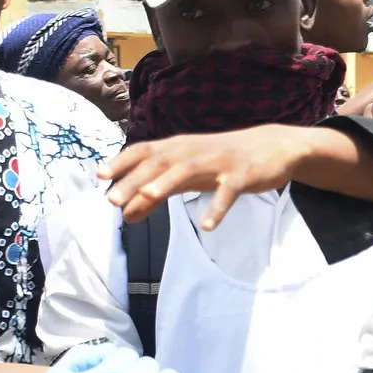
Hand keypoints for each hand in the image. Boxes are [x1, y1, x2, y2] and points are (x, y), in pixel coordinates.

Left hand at [101, 124, 315, 228]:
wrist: (273, 146)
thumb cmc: (222, 161)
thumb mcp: (187, 178)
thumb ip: (157, 194)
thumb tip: (125, 214)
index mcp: (180, 149)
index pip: (144, 151)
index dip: (122, 162)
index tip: (100, 176)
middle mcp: (194, 151)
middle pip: (160, 162)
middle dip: (134, 180)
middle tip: (112, 199)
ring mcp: (219, 162)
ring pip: (188, 170)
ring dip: (166, 183)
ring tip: (147, 198)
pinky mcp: (242, 175)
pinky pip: (228, 192)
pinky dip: (218, 207)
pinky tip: (208, 226)